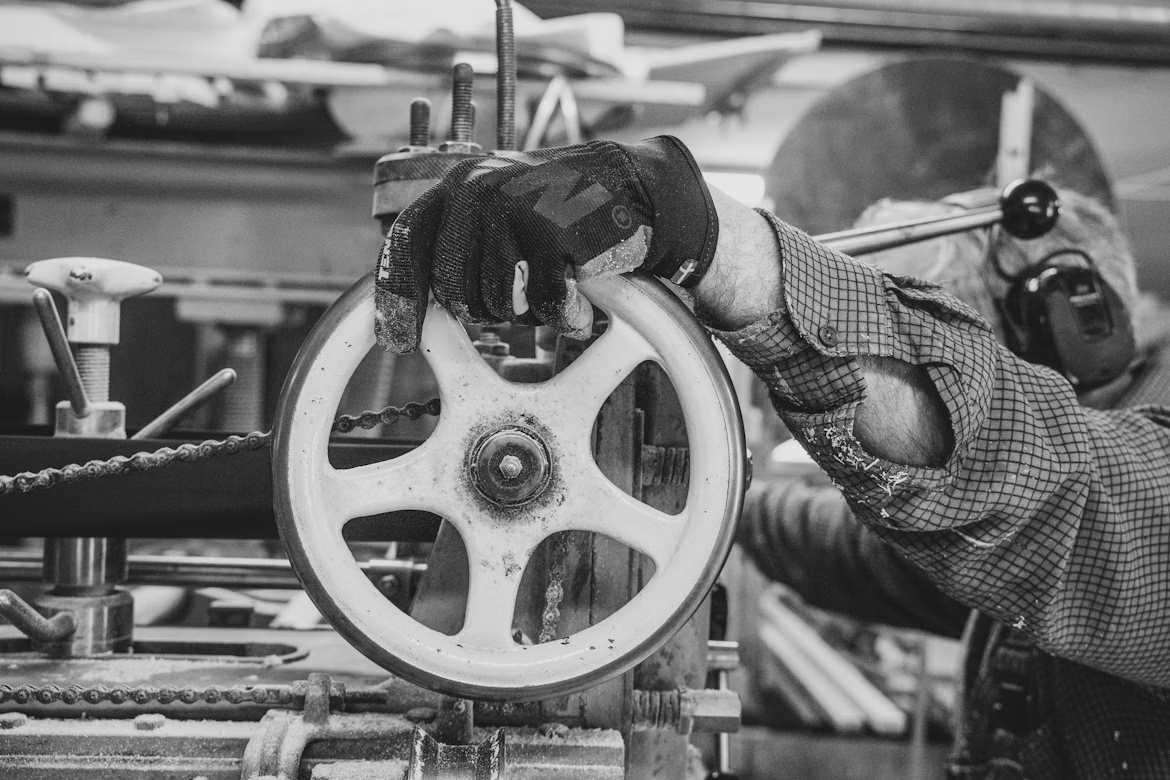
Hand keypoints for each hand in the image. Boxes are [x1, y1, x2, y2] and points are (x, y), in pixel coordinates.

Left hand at [374, 136, 717, 351]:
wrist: (633, 188)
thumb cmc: (563, 214)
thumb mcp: (500, 217)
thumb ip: (460, 248)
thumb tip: (420, 310)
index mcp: (457, 186)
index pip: (406, 244)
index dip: (397, 298)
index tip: (397, 340)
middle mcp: (477, 192)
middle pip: (453, 290)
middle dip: (486, 311)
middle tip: (523, 300)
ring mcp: (515, 210)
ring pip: (496, 304)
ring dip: (530, 314)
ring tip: (556, 289)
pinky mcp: (554, 233)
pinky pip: (545, 305)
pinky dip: (567, 315)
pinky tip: (581, 303)